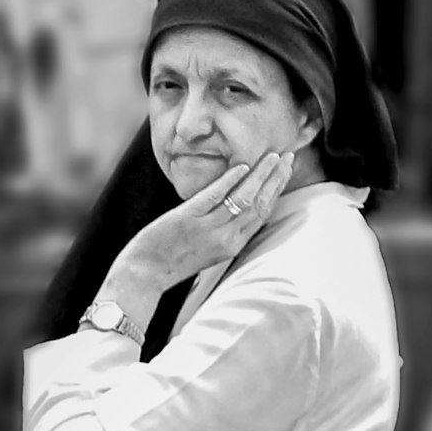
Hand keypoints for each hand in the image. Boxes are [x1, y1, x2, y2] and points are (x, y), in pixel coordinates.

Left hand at [99, 151, 295, 301]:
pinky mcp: (188, 219)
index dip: (277, 190)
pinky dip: (230, 180)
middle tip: (288, 156)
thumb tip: (234, 206)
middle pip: (259, 203)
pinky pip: (215, 196)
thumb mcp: (206, 250)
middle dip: (276, 178)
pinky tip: (241, 167)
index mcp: (232, 246)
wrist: (144, 274)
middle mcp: (225, 238)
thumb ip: (223, 231)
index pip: (262, 214)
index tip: (285, 171)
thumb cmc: (172, 261)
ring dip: (260, 175)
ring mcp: (208, 228)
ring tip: (271, 156)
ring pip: (243, 198)